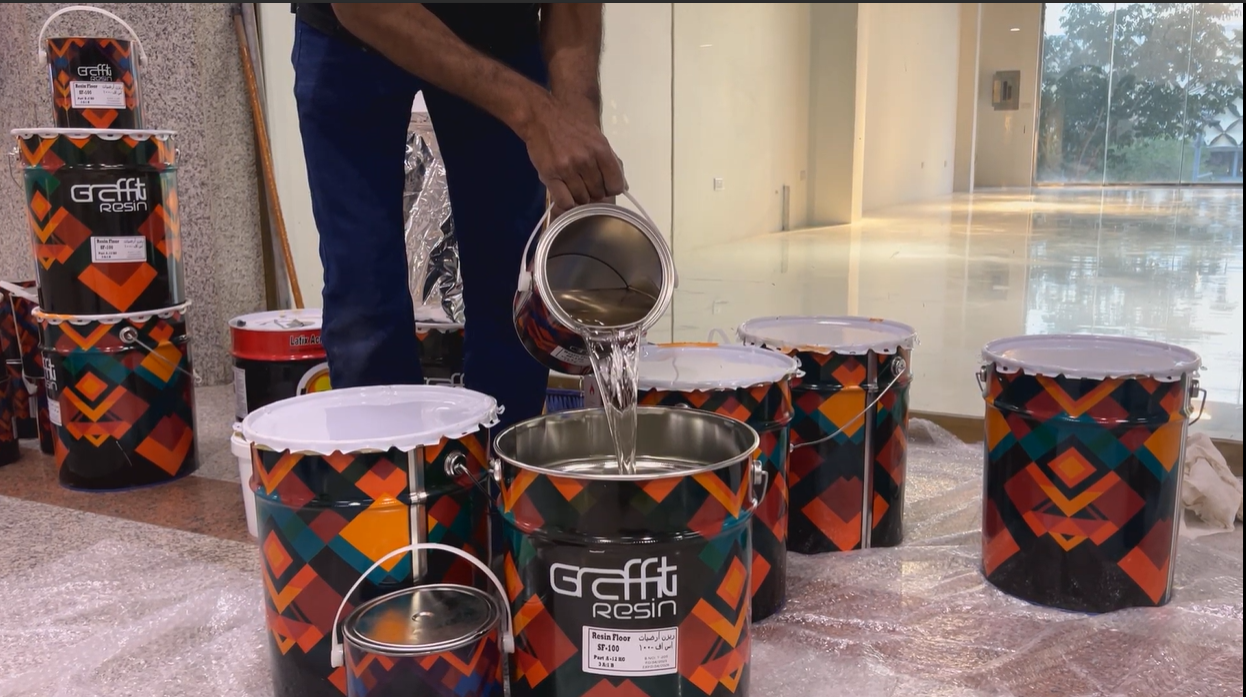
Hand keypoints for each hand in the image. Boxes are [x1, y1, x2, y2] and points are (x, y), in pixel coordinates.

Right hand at [520, 93, 626, 214]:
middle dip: (594, 192)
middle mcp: (586, 160)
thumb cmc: (572, 126)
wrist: (542, 115)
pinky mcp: (550, 174)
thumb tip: (624, 187)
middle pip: (598, 194)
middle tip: (585, 183)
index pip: (615, 185)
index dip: (610, 189)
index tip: (604, 185)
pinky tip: (565, 193)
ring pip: (582, 199)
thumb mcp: (597, 138)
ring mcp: (567, 168)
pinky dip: (567, 202)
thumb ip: (612, 162)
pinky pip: (564, 201)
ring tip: (573, 185)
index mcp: (601, 150)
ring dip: (579, 196)